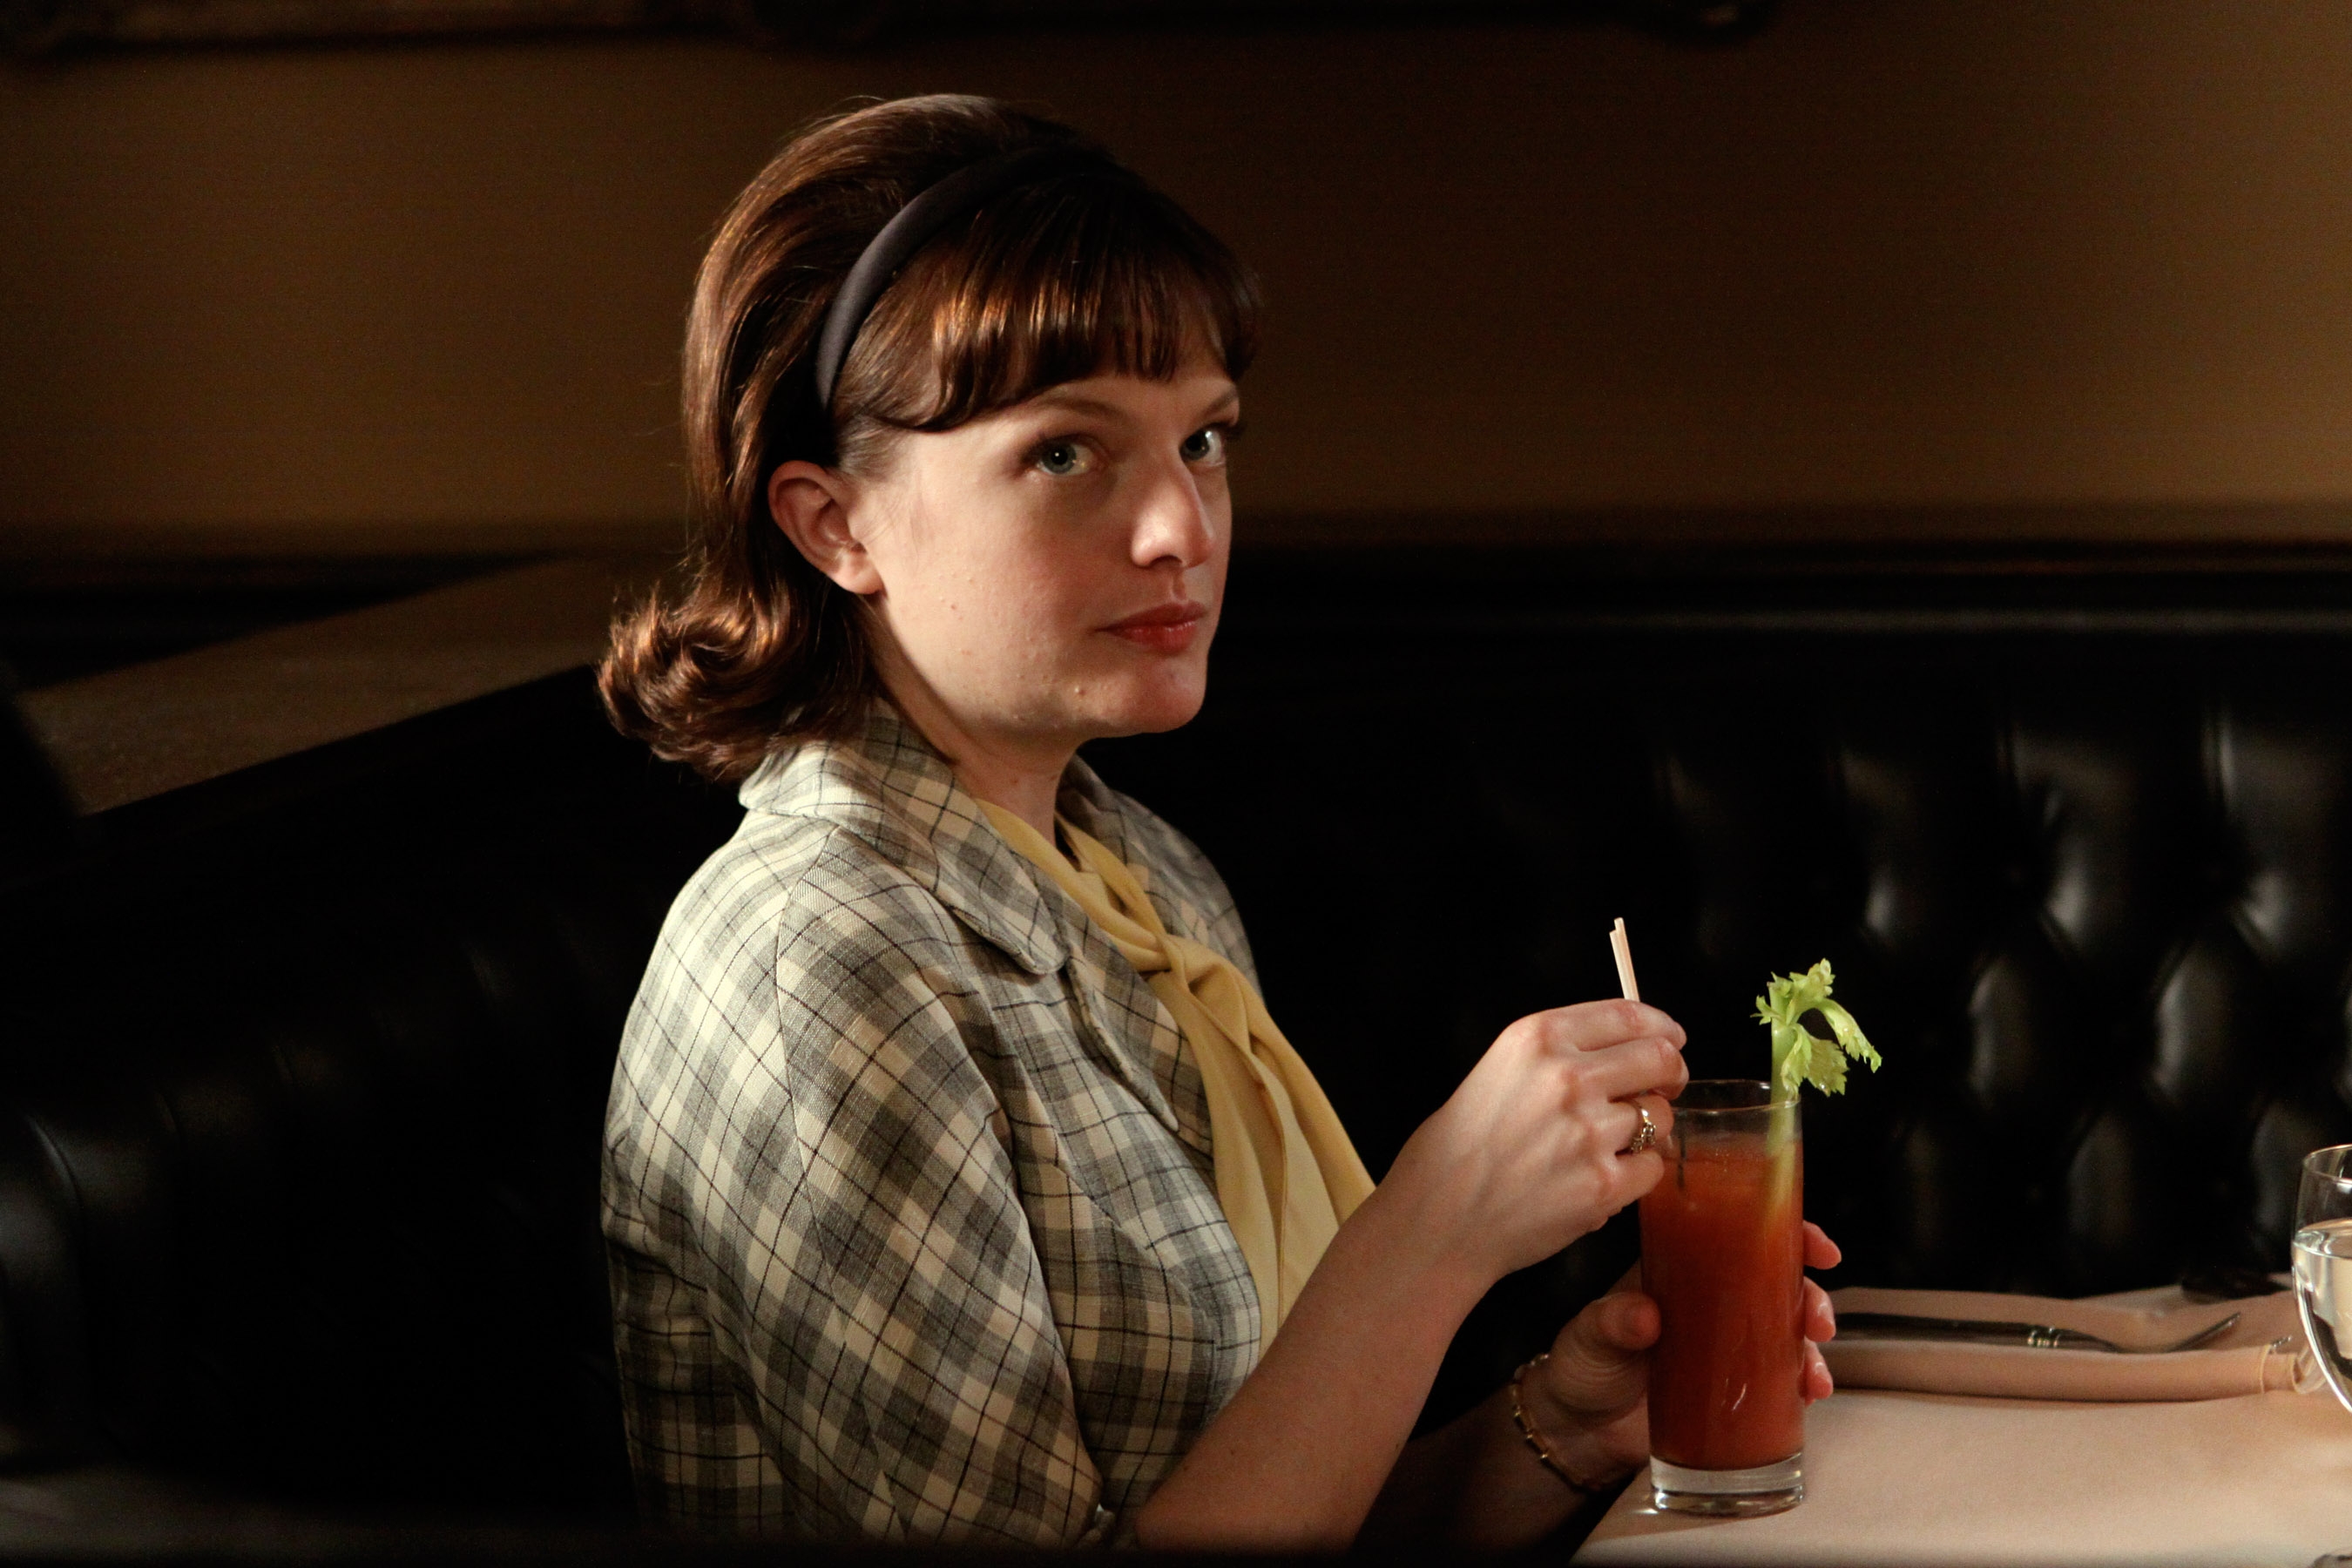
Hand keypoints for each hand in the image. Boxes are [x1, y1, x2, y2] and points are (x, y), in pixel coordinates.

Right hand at [1381, 1001, 1688, 1288]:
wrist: (1439, 1214)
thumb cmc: (1465, 1144)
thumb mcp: (1501, 1068)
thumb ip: (1562, 1053)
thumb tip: (1636, 1050)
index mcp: (1539, 1038)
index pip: (1629, 1015)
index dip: (1661, 1027)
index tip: (1672, 1038)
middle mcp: (1567, 1077)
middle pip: (1659, 1059)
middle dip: (1671, 1074)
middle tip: (1665, 1089)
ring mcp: (1587, 1132)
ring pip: (1660, 1117)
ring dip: (1647, 1131)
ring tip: (1608, 1146)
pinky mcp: (1602, 1183)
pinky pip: (1653, 1168)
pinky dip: (1636, 1174)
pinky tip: (1601, 1178)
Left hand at [1526, 1223, 1846, 1488]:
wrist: (1579, 1429)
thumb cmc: (1583, 1366)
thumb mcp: (1591, 1335)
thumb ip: (1613, 1322)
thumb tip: (1644, 1315)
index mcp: (1679, 1272)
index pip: (1737, 1236)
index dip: (1783, 1233)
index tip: (1816, 1246)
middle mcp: (1710, 1303)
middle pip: (1777, 1285)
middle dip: (1810, 1297)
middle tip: (1818, 1322)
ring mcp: (1724, 1346)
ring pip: (1785, 1333)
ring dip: (1811, 1350)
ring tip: (1814, 1376)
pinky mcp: (1730, 1389)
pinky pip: (1777, 1380)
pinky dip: (1799, 1386)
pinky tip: (1807, 1398)